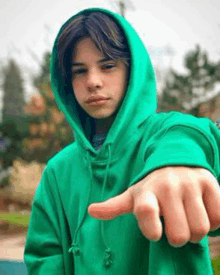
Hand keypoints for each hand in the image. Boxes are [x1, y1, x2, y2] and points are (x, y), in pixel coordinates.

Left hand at [88, 166, 219, 246]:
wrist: (176, 163)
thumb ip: (114, 206)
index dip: (151, 229)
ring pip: (201, 228)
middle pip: (180, 235)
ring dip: (195, 230)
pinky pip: (219, 217)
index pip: (145, 212)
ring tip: (187, 217)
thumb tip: (91, 210)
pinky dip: (213, 220)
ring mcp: (190, 183)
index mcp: (145, 192)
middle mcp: (167, 186)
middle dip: (178, 236)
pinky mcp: (209, 183)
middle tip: (174, 224)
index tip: (155, 233)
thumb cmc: (152, 188)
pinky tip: (202, 209)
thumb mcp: (133, 195)